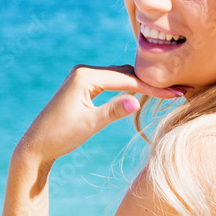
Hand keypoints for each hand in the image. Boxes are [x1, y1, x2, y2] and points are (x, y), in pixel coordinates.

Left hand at [15, 64, 187, 162]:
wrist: (36, 144)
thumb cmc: (60, 136)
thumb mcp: (90, 125)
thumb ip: (113, 111)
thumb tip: (136, 101)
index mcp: (86, 76)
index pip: (127, 79)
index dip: (153, 87)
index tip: (176, 93)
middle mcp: (84, 71)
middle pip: (126, 73)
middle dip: (151, 83)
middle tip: (178, 90)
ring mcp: (83, 76)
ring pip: (120, 76)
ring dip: (142, 84)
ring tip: (167, 91)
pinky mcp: (82, 85)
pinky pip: (112, 82)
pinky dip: (128, 87)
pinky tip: (143, 92)